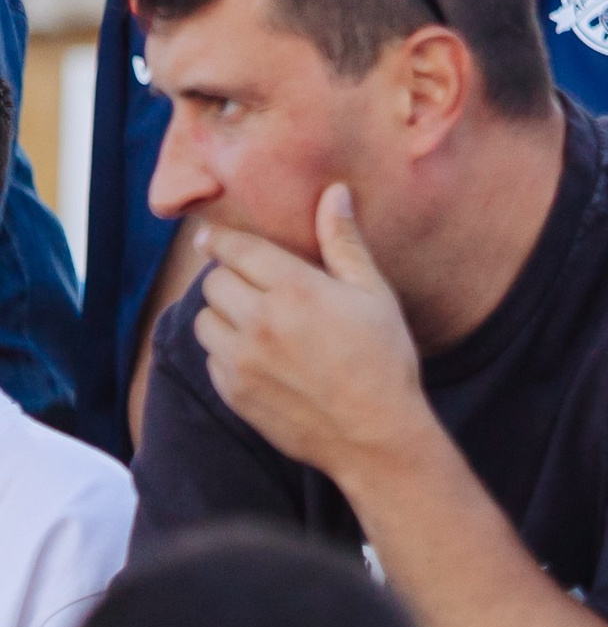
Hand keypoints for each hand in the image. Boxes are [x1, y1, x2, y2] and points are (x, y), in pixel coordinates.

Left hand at [195, 184, 434, 476]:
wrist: (374, 434)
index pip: (236, 250)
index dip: (222, 239)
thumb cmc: (383, 358)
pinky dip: (225, 349)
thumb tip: (333, 192)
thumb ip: (344, 241)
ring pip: (204, 319)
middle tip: (252, 282)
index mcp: (294, 289)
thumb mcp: (373, 293)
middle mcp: (258, 322)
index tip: (214, 237)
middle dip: (229, 276)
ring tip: (251, 318)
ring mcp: (241, 361)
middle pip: (214, 281)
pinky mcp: (233, 393)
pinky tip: (257, 354)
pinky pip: (211, 357)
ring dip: (222, 313)